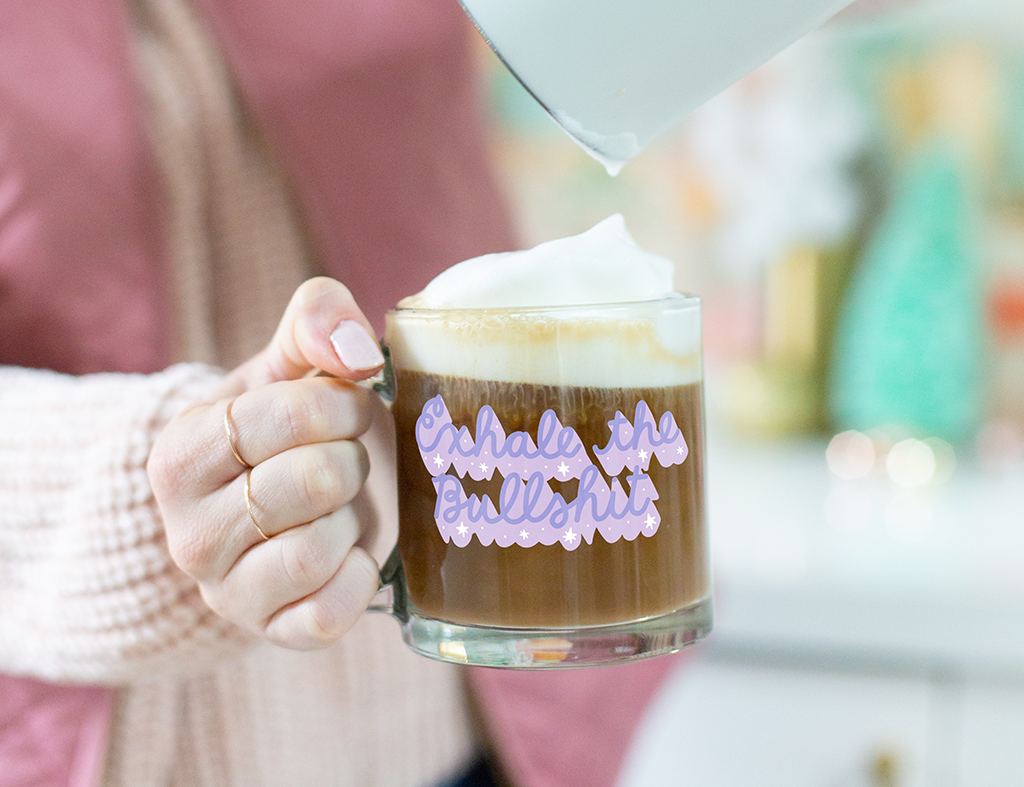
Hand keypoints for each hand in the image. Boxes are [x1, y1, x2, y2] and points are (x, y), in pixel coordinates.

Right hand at [148, 278, 393, 649]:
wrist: (278, 504)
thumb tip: (356, 350)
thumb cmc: (288, 429)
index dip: (340, 405)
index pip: (288, 417)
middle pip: (314, 482)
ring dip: (350, 519)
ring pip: (320, 549)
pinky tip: (346, 552)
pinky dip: (358, 577)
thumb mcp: (290, 364)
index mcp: (181, 452)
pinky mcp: (271, 631)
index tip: (345, 406)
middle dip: (349, 461)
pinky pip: (331, 613)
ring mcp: (225, 590)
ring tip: (333, 507)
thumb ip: (316, 322)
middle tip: (340, 460)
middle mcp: (187, 530)